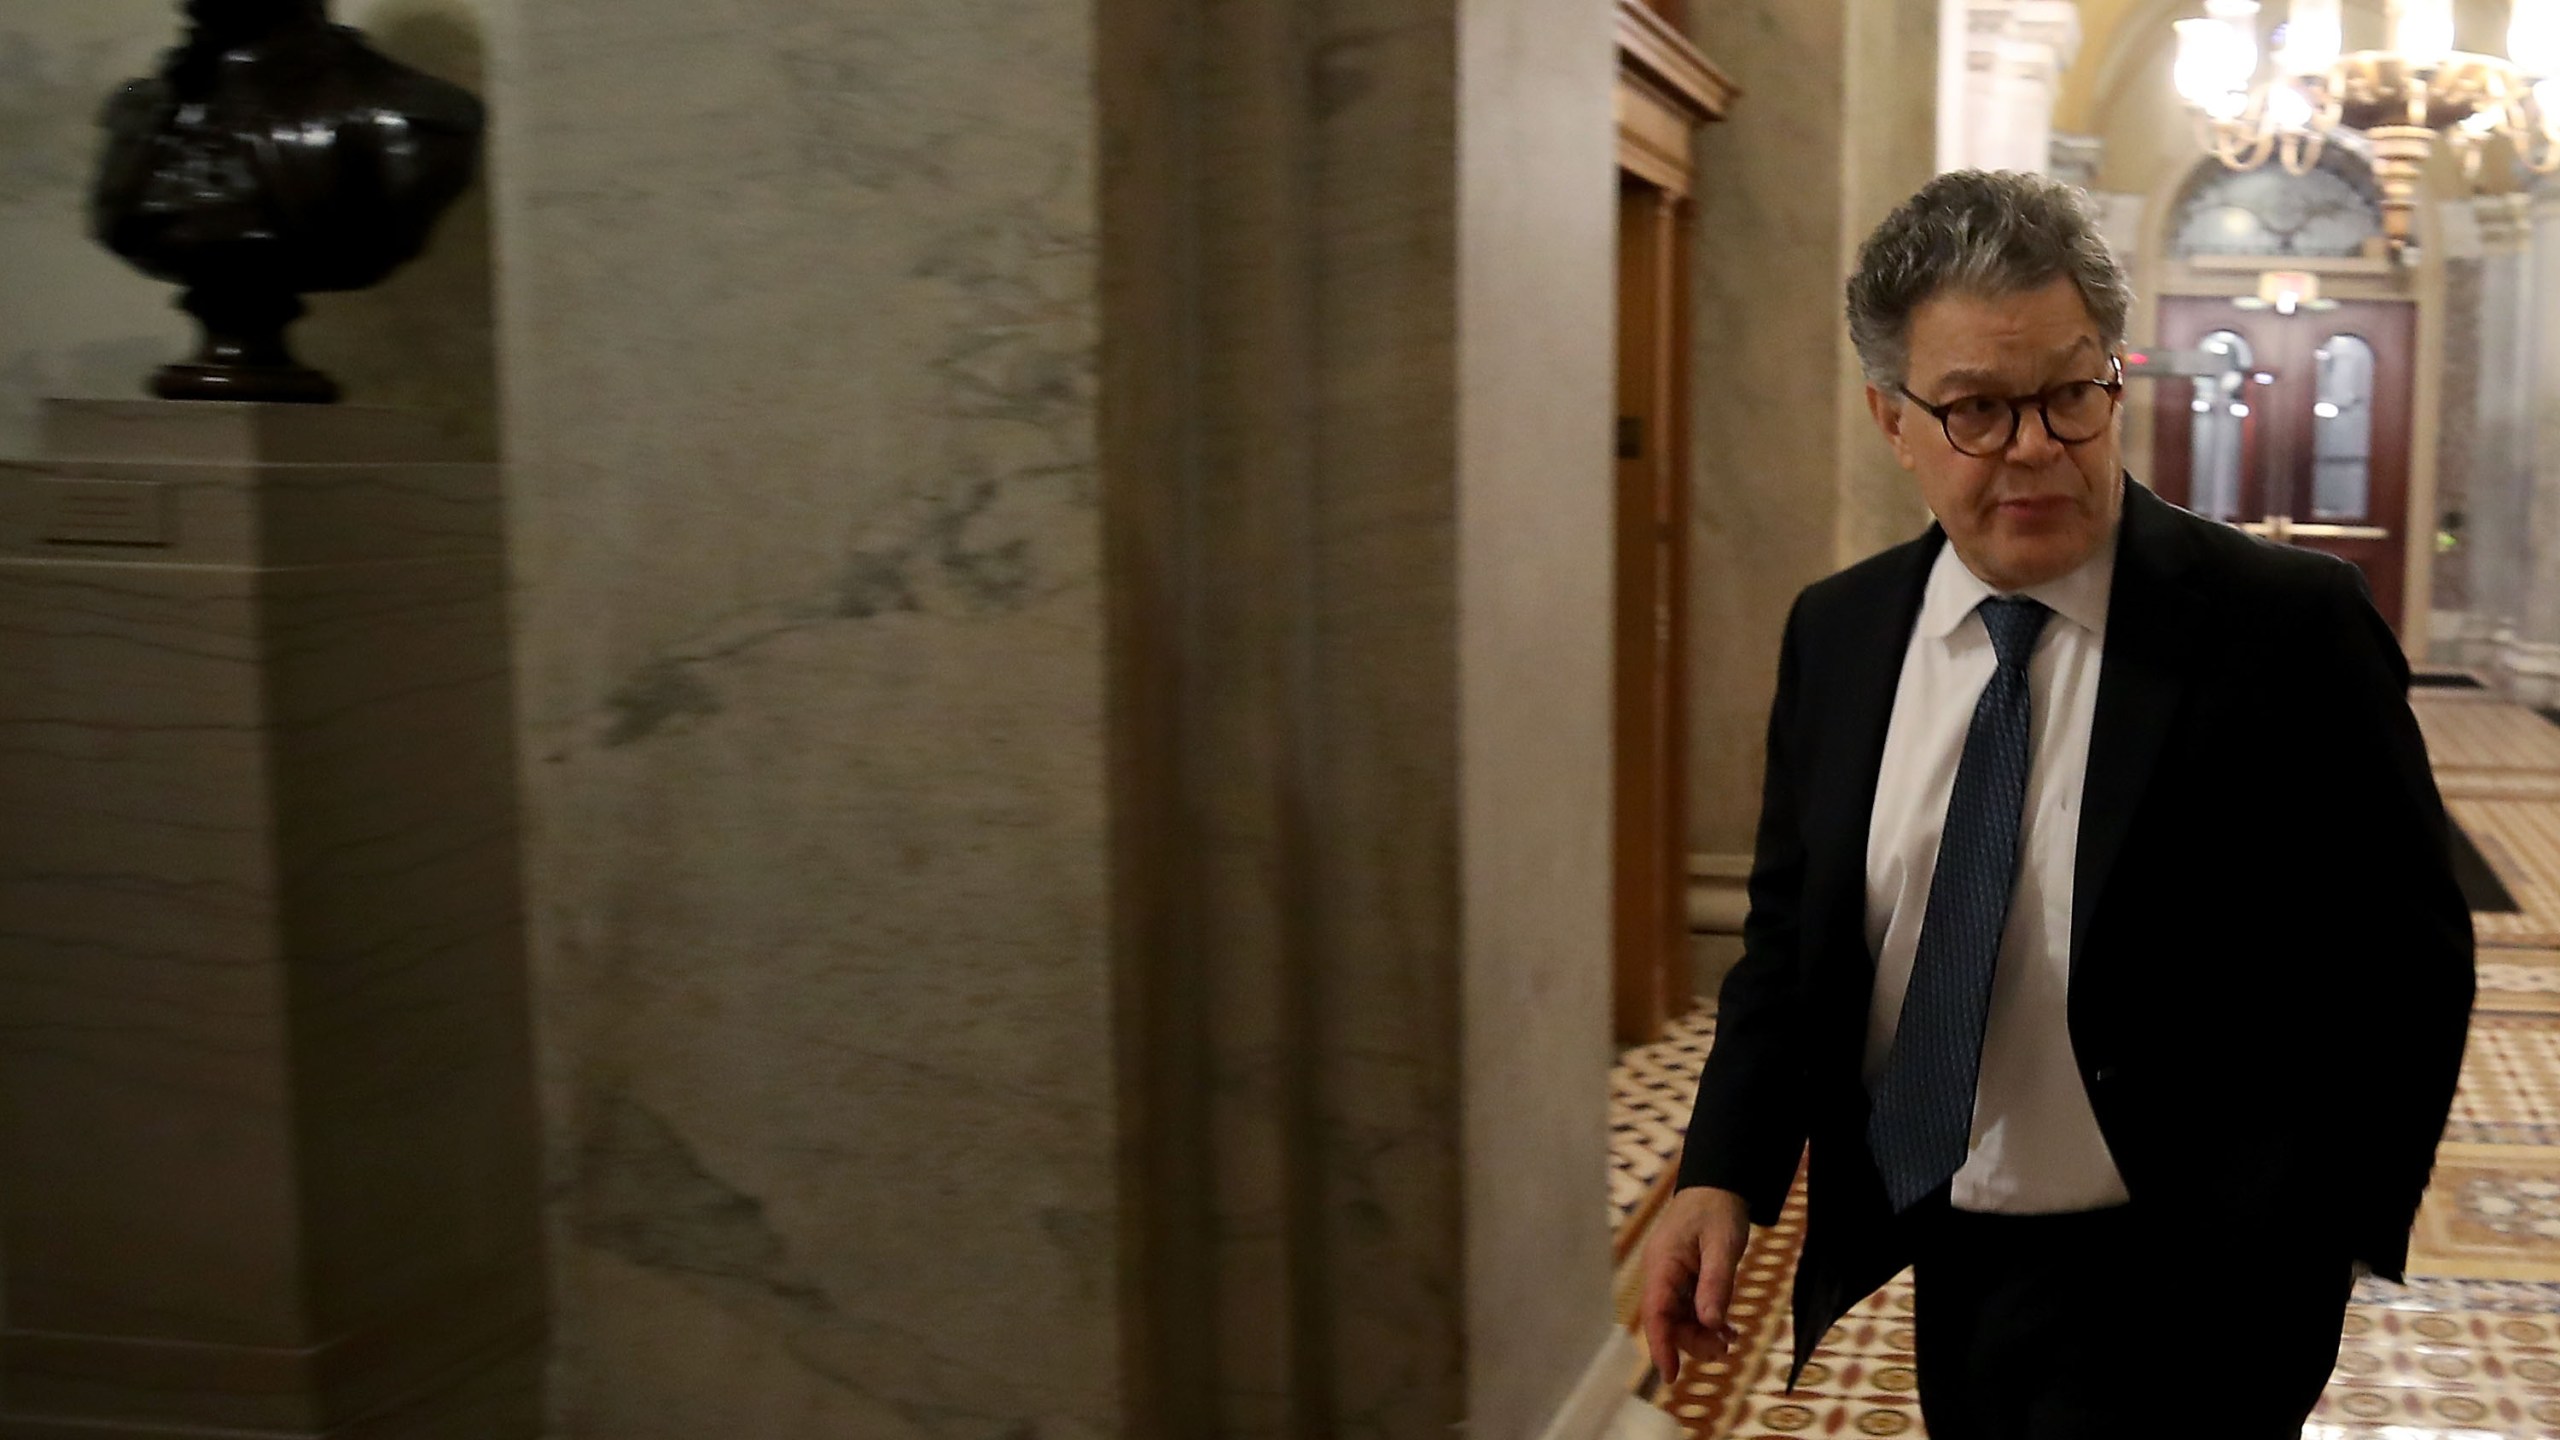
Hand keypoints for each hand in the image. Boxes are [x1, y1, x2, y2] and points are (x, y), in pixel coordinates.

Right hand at [1638, 1185, 1753, 1387]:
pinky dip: (1708, 1321)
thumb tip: (1710, 1323)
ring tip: (1731, 1340)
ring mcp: (1671, 1277)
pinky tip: (1728, 1329)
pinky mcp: (1683, 1278)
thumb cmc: (1717, 1210)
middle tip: (1726, 1350)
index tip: (1670, 1375)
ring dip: (1702, 1333)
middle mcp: (1661, 1274)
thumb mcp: (1722, 1246)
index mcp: (1663, 1264)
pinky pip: (1690, 1308)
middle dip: (1693, 1341)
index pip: (1655, 1313)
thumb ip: (1716, 1284)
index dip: (1661, 1346)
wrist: (1718, 1186)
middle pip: (1669, 1321)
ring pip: (1680, 1318)